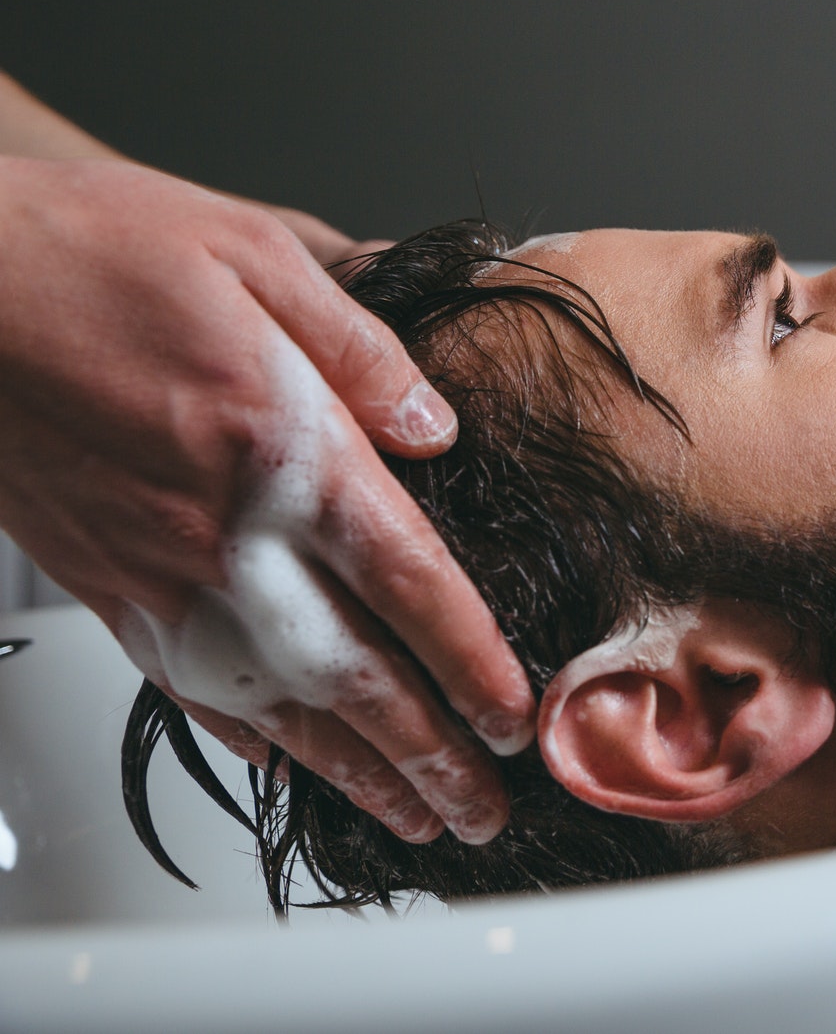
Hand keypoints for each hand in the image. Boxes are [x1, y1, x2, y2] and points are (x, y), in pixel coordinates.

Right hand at [0, 157, 535, 843]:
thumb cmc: (84, 250)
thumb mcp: (253, 250)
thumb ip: (360, 347)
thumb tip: (436, 423)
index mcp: (280, 449)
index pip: (407, 581)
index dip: (471, 661)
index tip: (517, 716)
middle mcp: (222, 533)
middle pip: (353, 674)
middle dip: (430, 755)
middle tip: (485, 811)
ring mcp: (156, 573)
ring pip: (274, 706)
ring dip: (355, 772)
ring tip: (415, 818)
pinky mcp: (105, 584)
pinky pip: (188, 688)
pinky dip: (252, 742)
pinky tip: (294, 766)